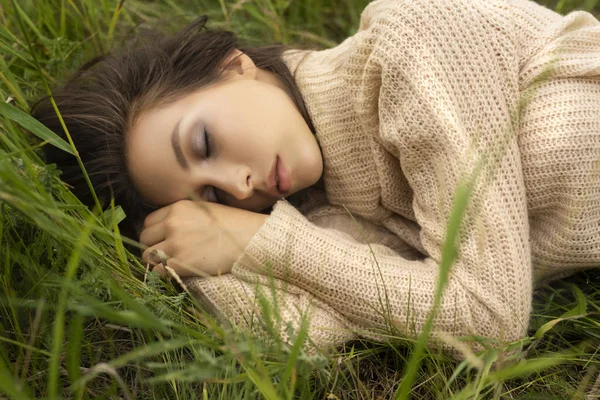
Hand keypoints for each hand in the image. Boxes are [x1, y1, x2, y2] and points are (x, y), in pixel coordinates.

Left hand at [139, 200, 267, 276]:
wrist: (250, 238)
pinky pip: (157, 270)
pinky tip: (176, 271)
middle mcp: (173, 223)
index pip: (149, 221)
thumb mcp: (205, 210)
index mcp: (178, 207)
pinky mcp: (181, 262)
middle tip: (167, 254)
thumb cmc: (234, 224)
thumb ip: (183, 216)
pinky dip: (163, 273)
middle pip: (144, 238)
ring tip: (171, 264)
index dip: (155, 233)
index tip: (164, 240)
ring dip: (156, 261)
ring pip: (147, 255)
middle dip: (153, 247)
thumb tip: (166, 230)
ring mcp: (176, 243)